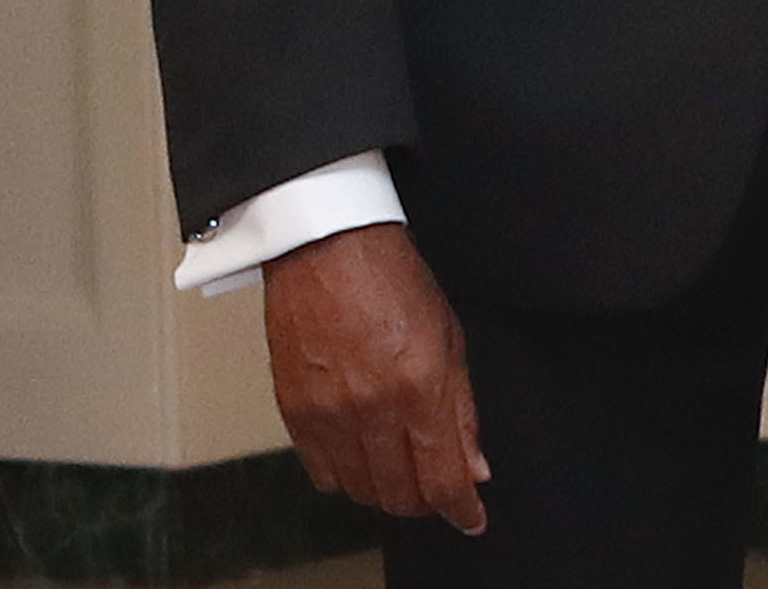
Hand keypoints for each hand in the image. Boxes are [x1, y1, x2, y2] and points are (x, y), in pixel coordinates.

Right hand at [263, 223, 487, 531]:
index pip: (442, 478)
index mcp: (419, 386)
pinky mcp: (293, 414)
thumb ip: (463, 409)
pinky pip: (321, 473)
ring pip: (361, 490)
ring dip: (386, 489)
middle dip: (426, 500)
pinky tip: (362, 453)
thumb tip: (474, 465)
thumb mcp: (451, 336)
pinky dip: (346, 474)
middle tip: (438, 486)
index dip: (461, 508)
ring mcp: (328, 415)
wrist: (327, 249)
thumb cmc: (391, 279)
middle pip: (400, 494)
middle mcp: (371, 409)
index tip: (472, 517)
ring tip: (401, 466)